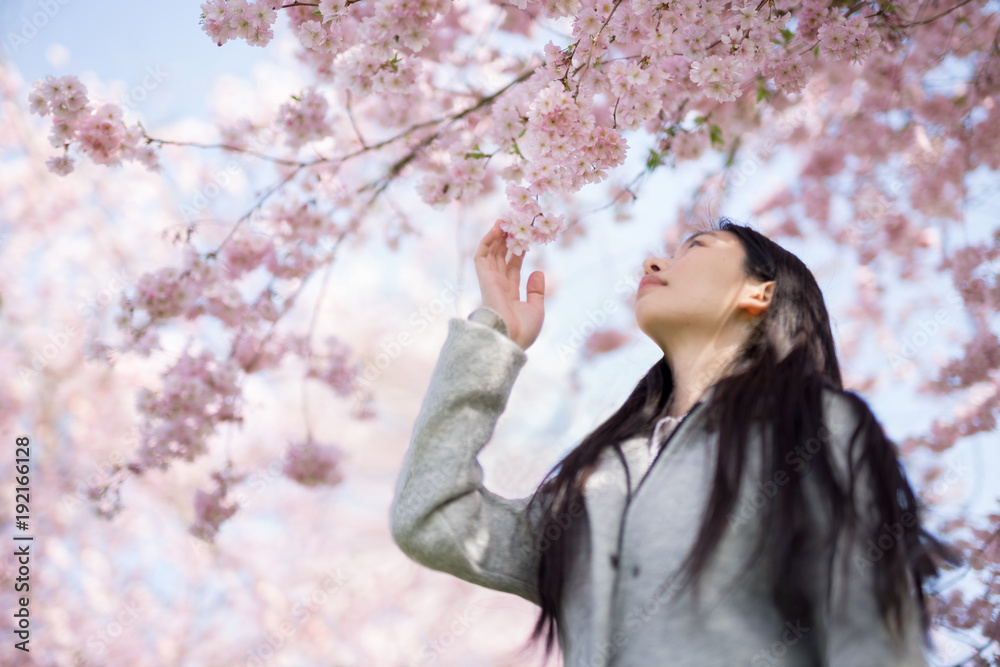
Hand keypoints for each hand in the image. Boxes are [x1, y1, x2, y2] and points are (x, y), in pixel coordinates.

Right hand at [473, 219, 544, 350]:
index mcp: (509, 294)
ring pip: (490, 253)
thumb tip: (538, 271)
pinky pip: (482, 255)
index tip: (525, 238)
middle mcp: (498, 286)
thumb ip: (536, 290)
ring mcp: (489, 282)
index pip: (512, 268)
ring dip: (496, 237)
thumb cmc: (523, 330)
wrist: (509, 340)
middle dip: (506, 241)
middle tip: (514, 224)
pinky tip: (496, 229)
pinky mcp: (484, 279)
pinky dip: (487, 241)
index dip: (518, 252)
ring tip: (504, 221)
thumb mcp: (536, 309)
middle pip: (500, 258)